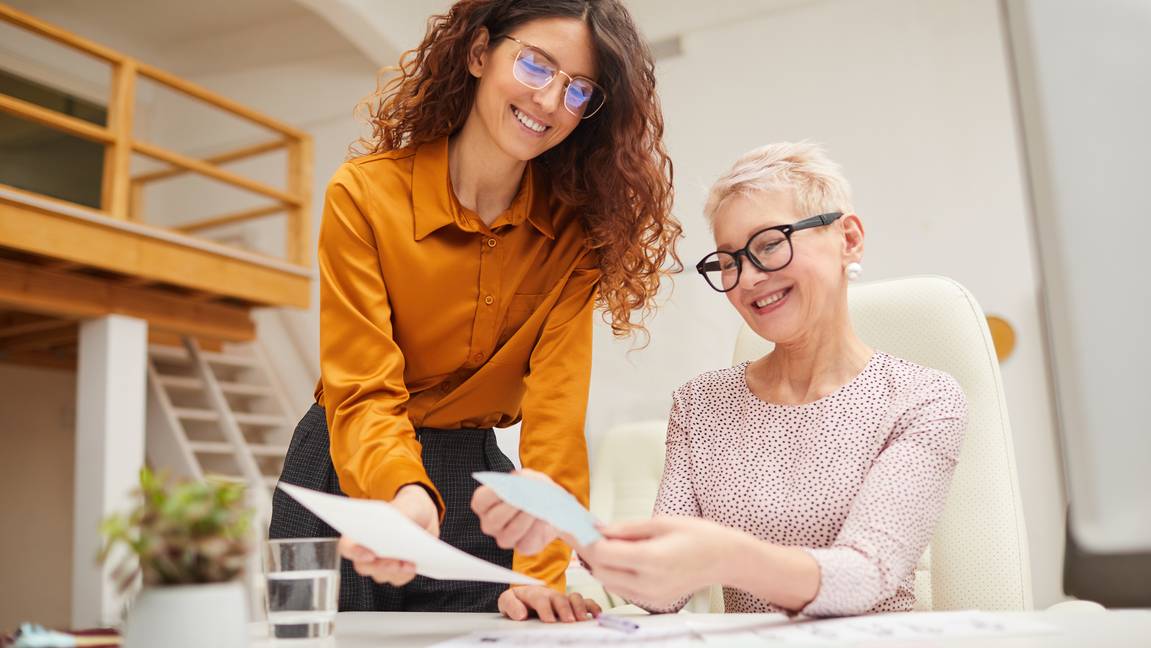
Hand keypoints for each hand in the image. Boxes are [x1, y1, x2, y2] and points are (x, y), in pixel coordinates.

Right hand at [337, 484, 439, 585]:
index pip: (346, 547)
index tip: (370, 554)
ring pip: (380, 575)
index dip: (354, 552)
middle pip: (363, 567)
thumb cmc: (406, 510)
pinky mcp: (394, 572)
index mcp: (358, 533)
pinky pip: (397, 579)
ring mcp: (378, 564)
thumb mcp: (404, 507)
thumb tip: (395, 533)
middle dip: (379, 566)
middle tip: (394, 562)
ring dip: (395, 571)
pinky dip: (406, 573)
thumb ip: (397, 518)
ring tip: (408, 562)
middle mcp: (365, 552)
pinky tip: (413, 565)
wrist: (422, 517)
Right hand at [471, 469, 558, 554]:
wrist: (551, 507)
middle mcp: (490, 524)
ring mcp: (505, 538)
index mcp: (485, 504)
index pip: (480, 501)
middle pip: (494, 520)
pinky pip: (526, 544)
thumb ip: (524, 477)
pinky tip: (544, 519)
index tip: (509, 487)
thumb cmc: (534, 490)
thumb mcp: (530, 478)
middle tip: (525, 499)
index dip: (493, 495)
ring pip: (509, 534)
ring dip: (524, 520)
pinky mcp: (523, 547)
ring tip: (536, 509)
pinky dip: (536, 530)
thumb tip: (523, 482)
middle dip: (510, 508)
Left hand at [498, 586, 601, 622]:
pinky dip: (592, 606)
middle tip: (568, 621)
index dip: (545, 608)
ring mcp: (562, 598)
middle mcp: (550, 594)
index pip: (540, 599)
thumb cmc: (518, 601)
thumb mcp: (507, 602)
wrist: (525, 597)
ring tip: (582, 619)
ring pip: (574, 598)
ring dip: (580, 607)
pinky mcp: (571, 604)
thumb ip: (511, 606)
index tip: (548, 620)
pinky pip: (585, 601)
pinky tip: (596, 614)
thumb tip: (521, 614)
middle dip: (565, 609)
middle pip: (560, 598)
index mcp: (533, 594)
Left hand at [578, 516, 734, 607]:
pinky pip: (623, 589)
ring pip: (609, 582)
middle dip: (590, 552)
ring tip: (607, 543)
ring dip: (601, 564)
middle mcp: (649, 583)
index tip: (575, 528)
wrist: (725, 559)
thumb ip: (626, 528)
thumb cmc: (699, 536)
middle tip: (587, 533)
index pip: (603, 554)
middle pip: (601, 571)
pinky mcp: (654, 602)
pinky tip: (623, 557)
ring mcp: (652, 596)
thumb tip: (599, 528)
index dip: (585, 540)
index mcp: (651, 559)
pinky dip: (615, 574)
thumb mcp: (661, 522)